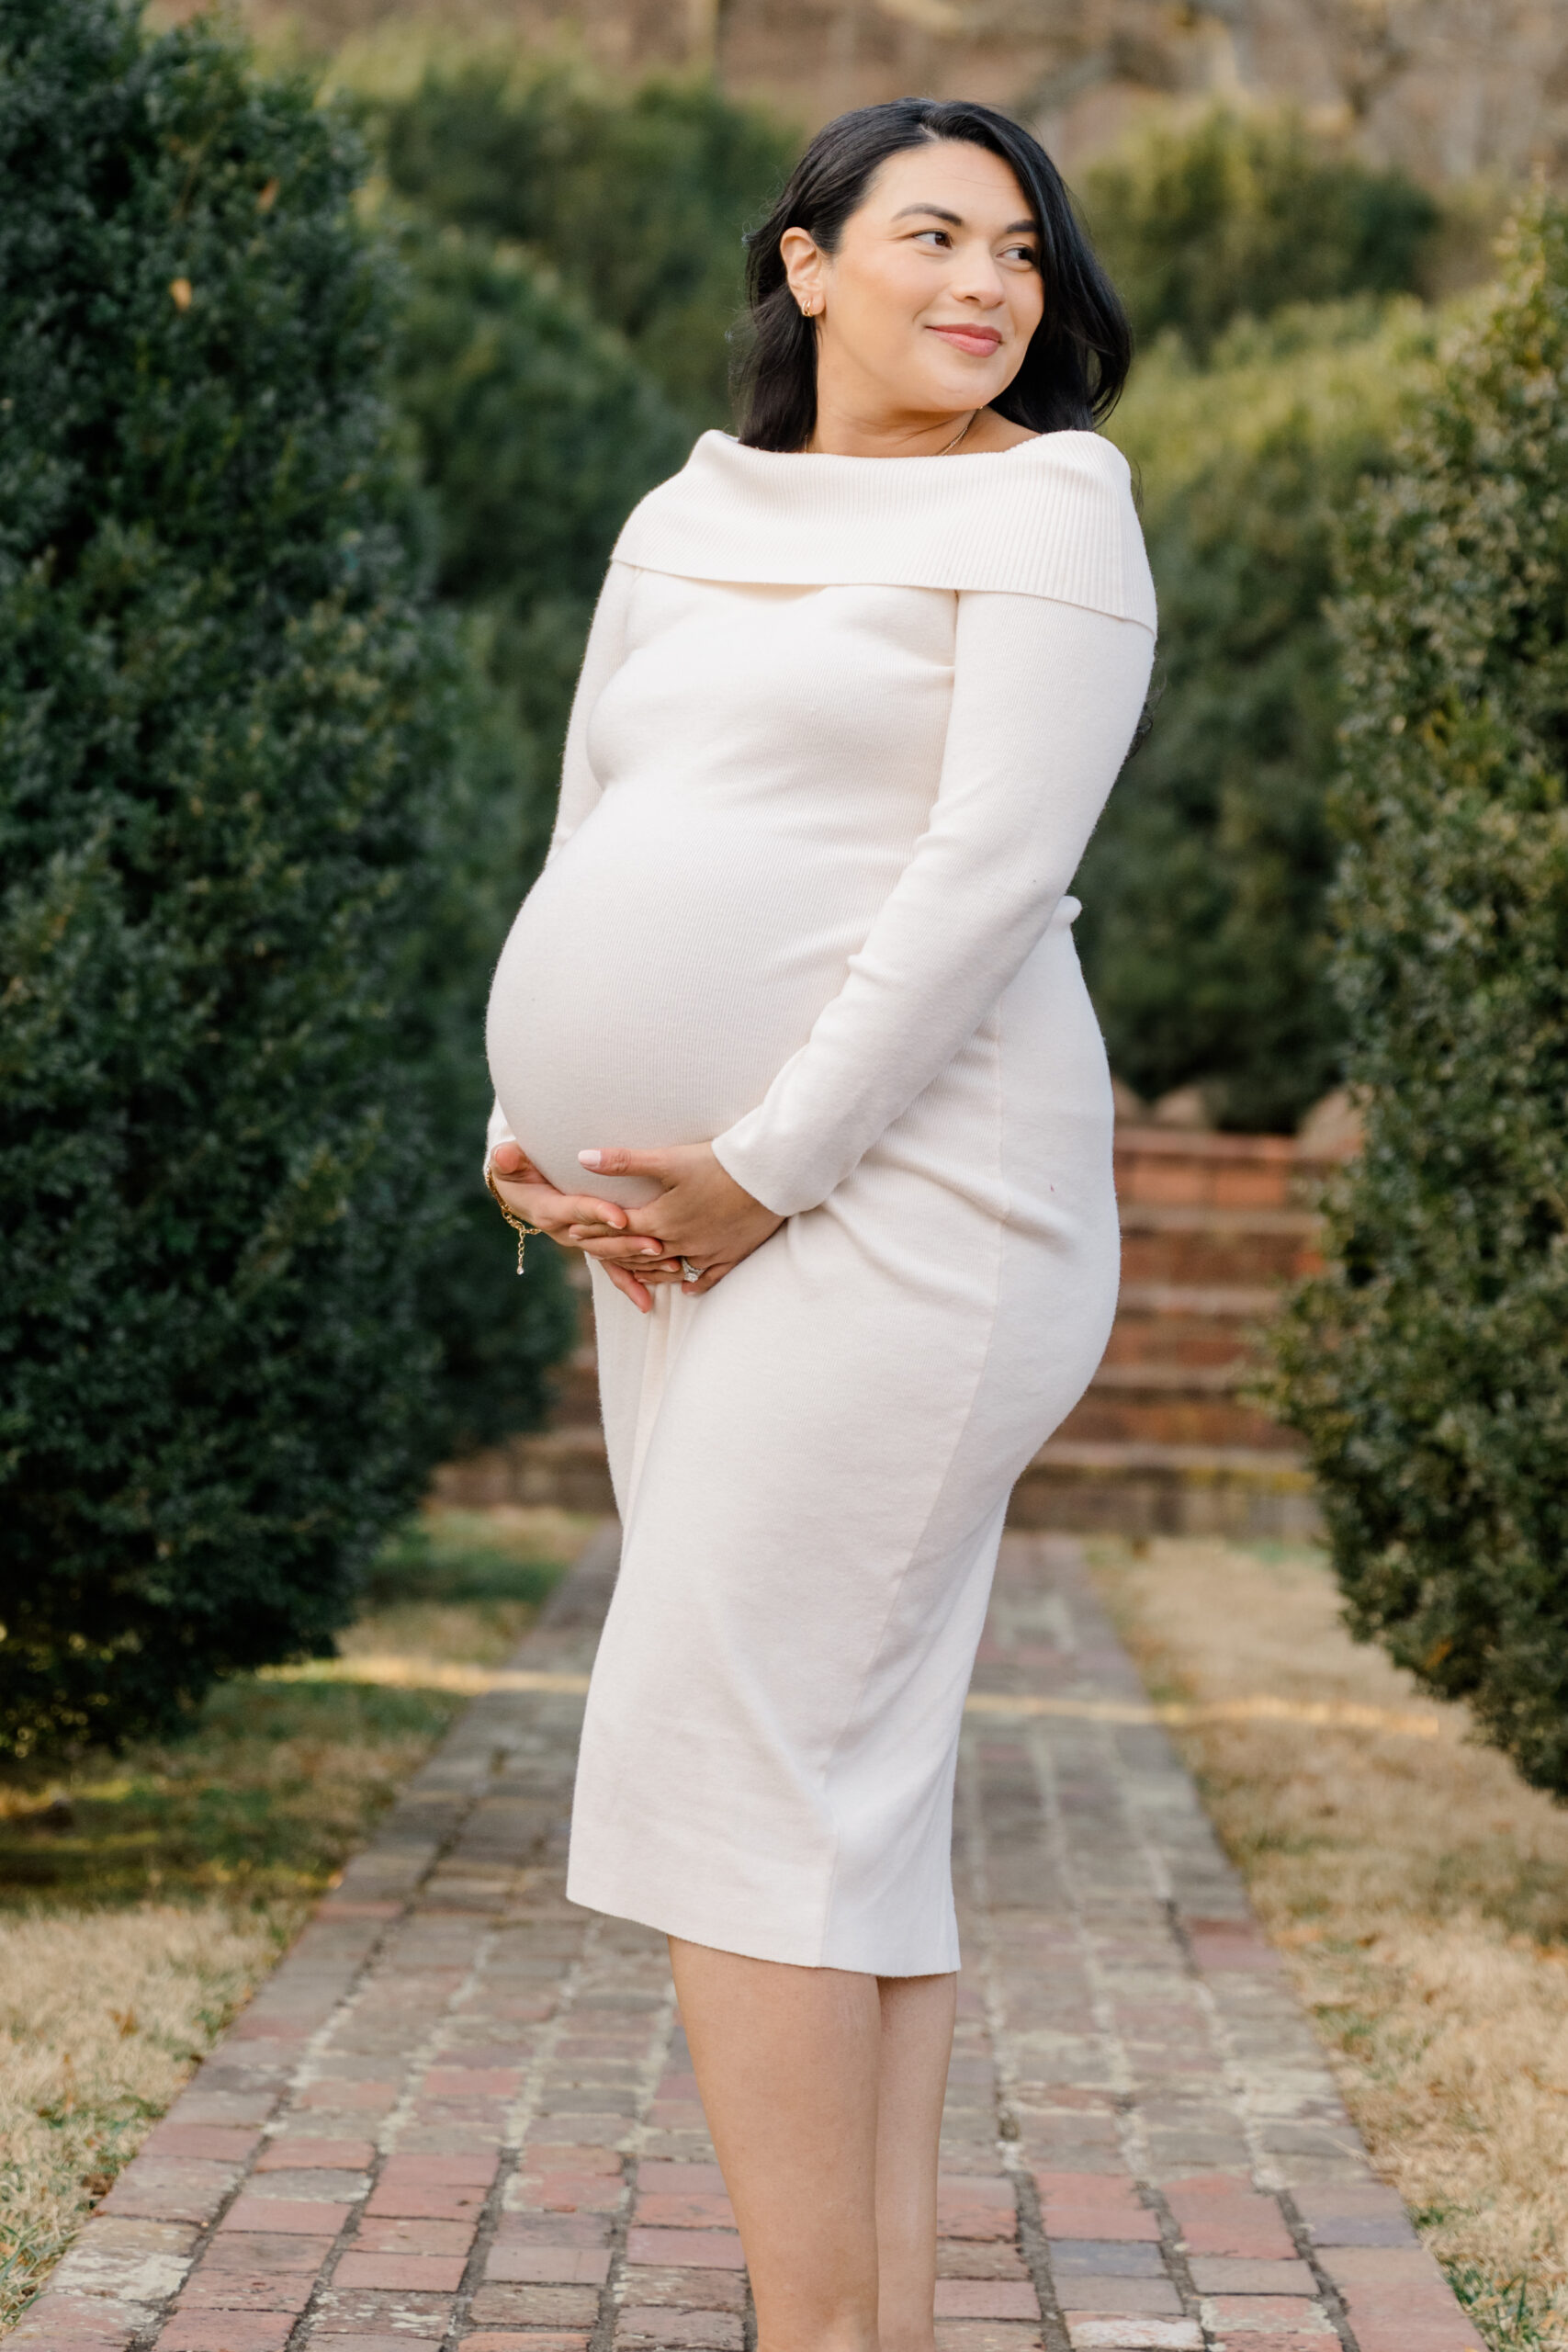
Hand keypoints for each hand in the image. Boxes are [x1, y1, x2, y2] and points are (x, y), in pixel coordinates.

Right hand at [489, 1140, 683, 1314]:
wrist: (520, 1190)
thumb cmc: (516, 1171)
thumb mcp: (510, 1162)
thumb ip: (509, 1159)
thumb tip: (503, 1157)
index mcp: (549, 1210)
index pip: (576, 1212)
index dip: (597, 1214)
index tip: (621, 1217)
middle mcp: (565, 1231)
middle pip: (600, 1240)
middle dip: (629, 1244)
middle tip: (656, 1246)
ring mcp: (580, 1242)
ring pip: (610, 1256)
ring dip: (639, 1263)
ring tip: (670, 1266)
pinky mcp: (591, 1245)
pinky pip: (610, 1267)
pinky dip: (629, 1283)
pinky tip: (648, 1301)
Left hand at [573, 1142, 781, 1295]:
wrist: (769, 1176)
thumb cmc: (719, 1163)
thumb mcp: (669, 1159)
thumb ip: (625, 1161)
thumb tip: (583, 1158)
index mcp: (662, 1220)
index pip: (619, 1229)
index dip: (594, 1229)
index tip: (573, 1230)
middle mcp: (681, 1242)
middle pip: (639, 1253)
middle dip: (612, 1251)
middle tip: (590, 1251)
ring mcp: (707, 1252)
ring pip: (668, 1268)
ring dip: (645, 1270)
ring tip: (629, 1270)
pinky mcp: (731, 1254)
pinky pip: (707, 1276)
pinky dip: (692, 1282)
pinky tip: (684, 1287)